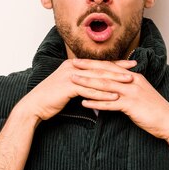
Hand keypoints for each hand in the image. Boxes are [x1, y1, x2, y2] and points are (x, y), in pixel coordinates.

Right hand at [15, 59, 137, 123]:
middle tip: (134, 70)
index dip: (115, 63)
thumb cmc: (51, 98)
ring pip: (97, 78)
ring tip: (129, 82)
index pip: (98, 63)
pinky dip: (104, 94)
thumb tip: (94, 84)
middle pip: (100, 68)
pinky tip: (115, 97)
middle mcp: (72, 67)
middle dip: (119, 69)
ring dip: (115, 80)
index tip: (130, 64)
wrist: (34, 106)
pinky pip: (90, 90)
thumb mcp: (68, 86)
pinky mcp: (68, 87)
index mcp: (74, 64)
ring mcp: (70, 75)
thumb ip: (81, 82)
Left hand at [70, 58, 168, 140]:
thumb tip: (115, 88)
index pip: (110, 67)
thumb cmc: (155, 110)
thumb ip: (128, 88)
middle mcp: (132, 81)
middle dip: (87, 69)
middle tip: (71, 65)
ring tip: (73, 81)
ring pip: (105, 86)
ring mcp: (132, 92)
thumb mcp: (141, 94)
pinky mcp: (131, 105)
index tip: (79, 61)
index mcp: (133, 76)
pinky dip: (96, 102)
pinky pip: (110, 103)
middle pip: (105, 73)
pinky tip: (84, 103)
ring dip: (87, 83)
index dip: (94, 63)